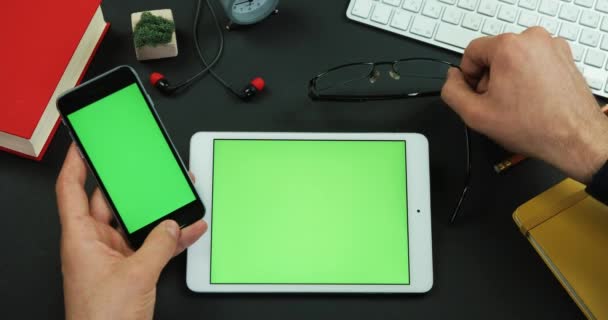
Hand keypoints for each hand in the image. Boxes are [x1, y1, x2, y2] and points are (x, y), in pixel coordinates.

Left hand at [56, 144, 206, 319]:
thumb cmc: (102, 319)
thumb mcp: (136, 275)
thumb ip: (158, 245)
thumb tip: (173, 226)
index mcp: (80, 238)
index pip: (70, 190)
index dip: (76, 163)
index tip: (84, 144)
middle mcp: (94, 244)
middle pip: (108, 203)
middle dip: (129, 186)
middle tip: (143, 167)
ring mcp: (112, 256)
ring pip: (134, 224)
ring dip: (156, 214)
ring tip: (176, 196)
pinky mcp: (129, 269)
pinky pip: (151, 244)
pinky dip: (169, 238)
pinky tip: (188, 229)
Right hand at [441, 27, 607, 182]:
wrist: (574, 138)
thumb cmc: (534, 127)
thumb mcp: (475, 115)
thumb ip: (452, 92)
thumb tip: (451, 79)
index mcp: (509, 47)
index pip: (471, 51)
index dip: (468, 76)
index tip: (476, 93)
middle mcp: (532, 40)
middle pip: (493, 54)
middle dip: (490, 78)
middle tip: (497, 103)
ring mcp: (551, 47)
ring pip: (513, 58)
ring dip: (508, 79)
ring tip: (516, 104)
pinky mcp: (563, 56)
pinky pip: (533, 62)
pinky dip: (527, 78)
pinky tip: (530, 100)